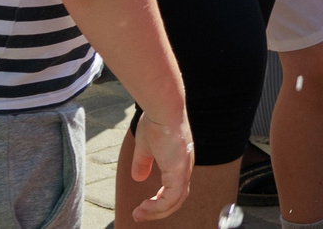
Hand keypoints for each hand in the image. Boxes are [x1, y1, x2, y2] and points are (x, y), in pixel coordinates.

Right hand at [123, 107, 195, 221]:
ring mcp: (183, 170)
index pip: (174, 189)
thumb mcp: (145, 146)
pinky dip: (158, 207)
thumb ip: (142, 162)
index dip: (160, 201)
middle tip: (139, 215)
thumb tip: (138, 177)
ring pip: (174, 202)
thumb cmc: (156, 121)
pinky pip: (171, 198)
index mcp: (178, 163)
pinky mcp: (179, 171)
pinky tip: (144, 207)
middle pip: (176, 200)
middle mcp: (184, 168)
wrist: (163, 108)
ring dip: (156, 212)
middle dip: (157, 211)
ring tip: (139, 213)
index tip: (143, 207)